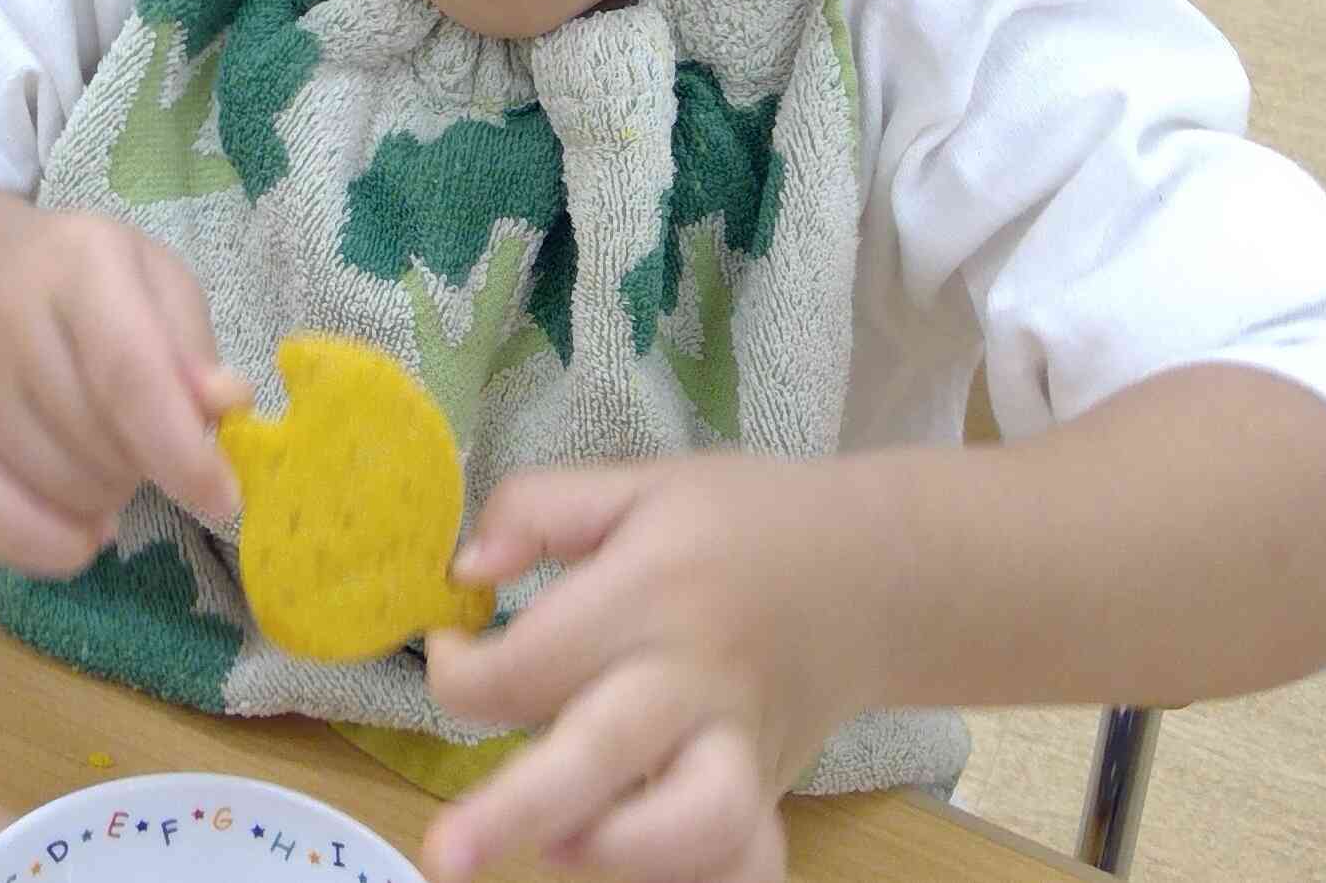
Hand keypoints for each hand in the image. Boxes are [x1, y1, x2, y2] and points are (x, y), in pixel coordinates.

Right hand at [0, 209, 251, 578]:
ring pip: (60, 492)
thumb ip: (192, 346)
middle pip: (100, 444)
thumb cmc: (79, 286)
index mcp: (76, 262)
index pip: (129, 374)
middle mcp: (2, 315)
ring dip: (103, 498)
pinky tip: (78, 528)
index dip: (181, 451)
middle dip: (146, 466)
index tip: (224, 498)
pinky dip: (51, 547)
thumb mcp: (154, 283)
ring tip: (97, 453)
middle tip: (142, 439)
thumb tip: (225, 406)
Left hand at [421, 455, 888, 882]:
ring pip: (696, 827)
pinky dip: (704, 878)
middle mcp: (695, 678)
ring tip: (555, 847)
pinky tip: (645, 866)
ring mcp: (741, 747)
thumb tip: (464, 571)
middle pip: (601, 754)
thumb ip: (538, 508)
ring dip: (617, 852)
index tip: (448, 650)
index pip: (534, 658)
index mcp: (649, 593)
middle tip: (447, 855)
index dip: (462, 672)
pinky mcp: (773, 794)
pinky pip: (748, 861)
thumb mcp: (636, 483)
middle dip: (516, 809)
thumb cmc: (740, 523)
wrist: (878, 570)